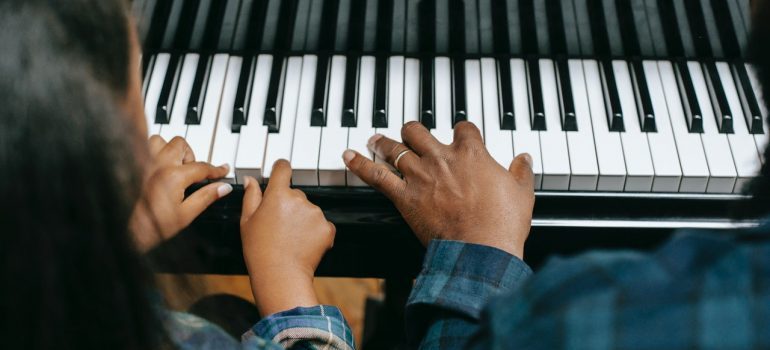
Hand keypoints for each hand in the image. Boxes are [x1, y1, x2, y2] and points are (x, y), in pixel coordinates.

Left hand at [130, 136, 232, 251]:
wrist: (126, 233)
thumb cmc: (151, 227)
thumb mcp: (186, 215)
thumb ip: (206, 197)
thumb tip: (223, 188)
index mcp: (173, 176)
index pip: (202, 167)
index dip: (216, 170)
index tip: (223, 170)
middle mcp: (158, 164)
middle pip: (182, 145)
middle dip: (191, 156)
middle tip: (193, 173)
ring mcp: (143, 163)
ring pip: (161, 141)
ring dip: (171, 150)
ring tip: (175, 165)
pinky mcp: (132, 167)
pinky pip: (143, 148)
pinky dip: (154, 153)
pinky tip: (158, 167)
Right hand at [240, 160, 335, 315]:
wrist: (281, 275)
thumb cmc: (260, 250)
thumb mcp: (247, 221)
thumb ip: (251, 196)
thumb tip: (251, 180)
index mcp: (278, 194)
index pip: (283, 168)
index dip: (281, 169)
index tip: (280, 172)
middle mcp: (300, 199)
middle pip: (296, 193)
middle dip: (289, 204)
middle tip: (278, 225)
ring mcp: (316, 213)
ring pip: (309, 209)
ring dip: (302, 219)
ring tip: (289, 238)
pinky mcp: (328, 228)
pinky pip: (321, 224)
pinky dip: (314, 232)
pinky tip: (302, 244)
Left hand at [343, 121, 533, 257]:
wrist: (481, 249)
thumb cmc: (503, 224)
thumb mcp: (522, 193)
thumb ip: (521, 172)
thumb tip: (524, 159)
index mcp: (472, 153)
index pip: (463, 128)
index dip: (461, 131)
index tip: (461, 135)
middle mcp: (442, 158)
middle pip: (419, 131)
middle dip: (412, 131)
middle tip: (408, 133)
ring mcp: (420, 176)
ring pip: (395, 148)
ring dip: (383, 142)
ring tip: (375, 139)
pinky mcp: (404, 196)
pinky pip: (376, 175)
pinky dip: (360, 164)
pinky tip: (348, 155)